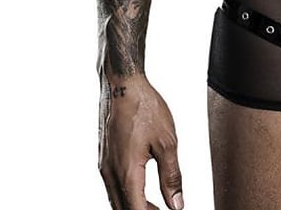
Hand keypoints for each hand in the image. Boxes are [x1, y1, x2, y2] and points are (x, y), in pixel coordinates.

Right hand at [98, 74, 183, 209]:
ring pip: (115, 199)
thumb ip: (171, 177)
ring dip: (133, 206)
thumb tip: (176, 204)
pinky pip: (112, 186)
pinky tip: (139, 187)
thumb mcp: (167, 142)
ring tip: (154, 205)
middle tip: (163, 209)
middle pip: (122, 209)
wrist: (122, 84)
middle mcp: (110, 173)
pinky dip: (125, 194)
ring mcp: (104, 165)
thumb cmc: (144, 107)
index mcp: (126, 172)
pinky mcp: (103, 157)